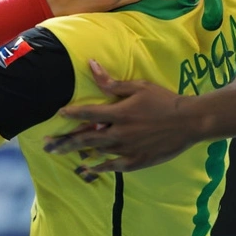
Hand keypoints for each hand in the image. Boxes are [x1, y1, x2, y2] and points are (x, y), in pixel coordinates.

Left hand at [44, 61, 197, 174]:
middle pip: (84, 137)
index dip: (71, 114)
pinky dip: (97, 168)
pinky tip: (86, 170)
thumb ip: (112, 82)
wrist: (189, 122)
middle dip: (63, 141)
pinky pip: (111, 167)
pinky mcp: (135, 161)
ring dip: (75, 153)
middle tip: (46, 144)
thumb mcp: (139, 86)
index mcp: (119, 112)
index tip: (57, 114)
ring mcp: (126, 149)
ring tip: (58, 153)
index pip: (87, 113)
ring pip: (95, 152)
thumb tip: (91, 66)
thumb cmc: (164, 101)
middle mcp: (119, 133)